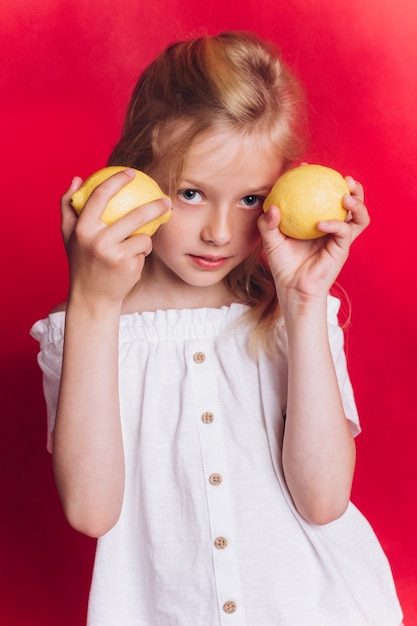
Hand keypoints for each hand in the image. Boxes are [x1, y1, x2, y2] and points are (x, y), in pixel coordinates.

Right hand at [61, 169, 170, 309]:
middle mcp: (97, 241)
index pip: (100, 196)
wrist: (92, 298)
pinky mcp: (128, 267)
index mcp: (82, 229)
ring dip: (144, 240)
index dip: (117, 180)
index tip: (131, 173)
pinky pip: (144, 251)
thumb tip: (77, 178)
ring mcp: (114, 255)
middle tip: (166, 201)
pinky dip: (142, 254)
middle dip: (155, 206)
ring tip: (137, 246)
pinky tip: (133, 262)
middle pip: (134, 216)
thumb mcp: (70, 237)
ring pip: (143, 236)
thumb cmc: (82, 262)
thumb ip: (69, 207)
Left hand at [257, 175, 369, 308]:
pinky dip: (335, 224)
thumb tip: (272, 206)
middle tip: (343, 178)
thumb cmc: (282, 265)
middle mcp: (332, 227)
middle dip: (354, 187)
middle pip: (352, 202)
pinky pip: (344, 231)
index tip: (306, 167)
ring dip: (357, 203)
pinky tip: (322, 223)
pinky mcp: (341, 249)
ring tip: (346, 195)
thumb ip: (267, 223)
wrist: (292, 289)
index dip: (319, 178)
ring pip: (359, 216)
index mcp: (318, 220)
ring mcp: (339, 238)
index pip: (324, 195)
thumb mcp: (270, 240)